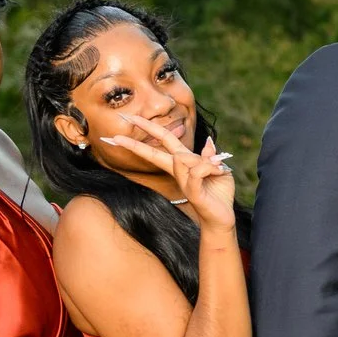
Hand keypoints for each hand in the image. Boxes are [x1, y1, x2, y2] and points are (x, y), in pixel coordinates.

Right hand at [104, 116, 236, 232]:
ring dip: (206, 161)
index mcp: (183, 162)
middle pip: (155, 151)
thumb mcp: (218, 168)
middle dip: (135, 143)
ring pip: (184, 158)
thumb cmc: (219, 193)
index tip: (131, 119)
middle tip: (115, 136)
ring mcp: (182, 182)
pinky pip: (196, 172)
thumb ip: (211, 155)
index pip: (163, 141)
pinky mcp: (191, 192)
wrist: (222, 217)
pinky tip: (217, 172)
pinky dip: (209, 168)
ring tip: (218, 169)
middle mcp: (178, 171)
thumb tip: (208, 141)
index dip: (149, 128)